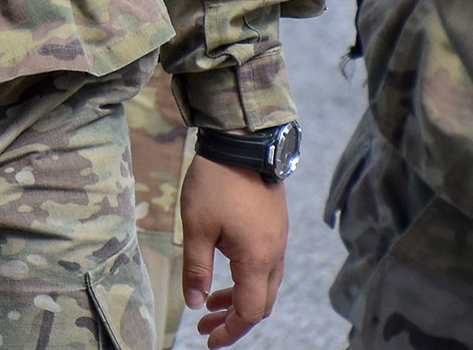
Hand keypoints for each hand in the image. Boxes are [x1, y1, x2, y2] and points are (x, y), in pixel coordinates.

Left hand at [180, 155, 287, 345]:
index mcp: (257, 260)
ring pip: (264, 285)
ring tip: (210, 302)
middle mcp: (274, 255)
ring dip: (239, 298)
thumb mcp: (196, 227)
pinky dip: (246, 278)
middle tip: (205, 324)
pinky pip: (265, 265)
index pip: (249, 312)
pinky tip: (225, 270)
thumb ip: (196, 269)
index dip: (229, 331)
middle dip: (233, 320)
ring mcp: (277, 240)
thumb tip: (195, 303)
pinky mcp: (274, 227)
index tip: (208, 340)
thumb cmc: (216, 183)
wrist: (243, 142)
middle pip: (260, 303)